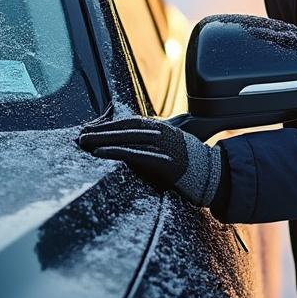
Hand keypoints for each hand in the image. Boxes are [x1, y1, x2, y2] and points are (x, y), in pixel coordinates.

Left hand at [77, 116, 225, 206]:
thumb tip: (142, 133)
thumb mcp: (176, 141)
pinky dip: (116, 153)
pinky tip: (99, 154)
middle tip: (79, 136)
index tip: (89, 129)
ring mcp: (164, 147)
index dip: (107, 125)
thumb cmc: (194, 161)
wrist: (217, 175)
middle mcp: (162, 133)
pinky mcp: (165, 162)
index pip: (129, 122)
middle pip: (124, 128)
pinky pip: (135, 155)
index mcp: (162, 127)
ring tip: (83, 143)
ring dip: (102, 140)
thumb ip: (160, 135)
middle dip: (100, 131)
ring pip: (126, 139)